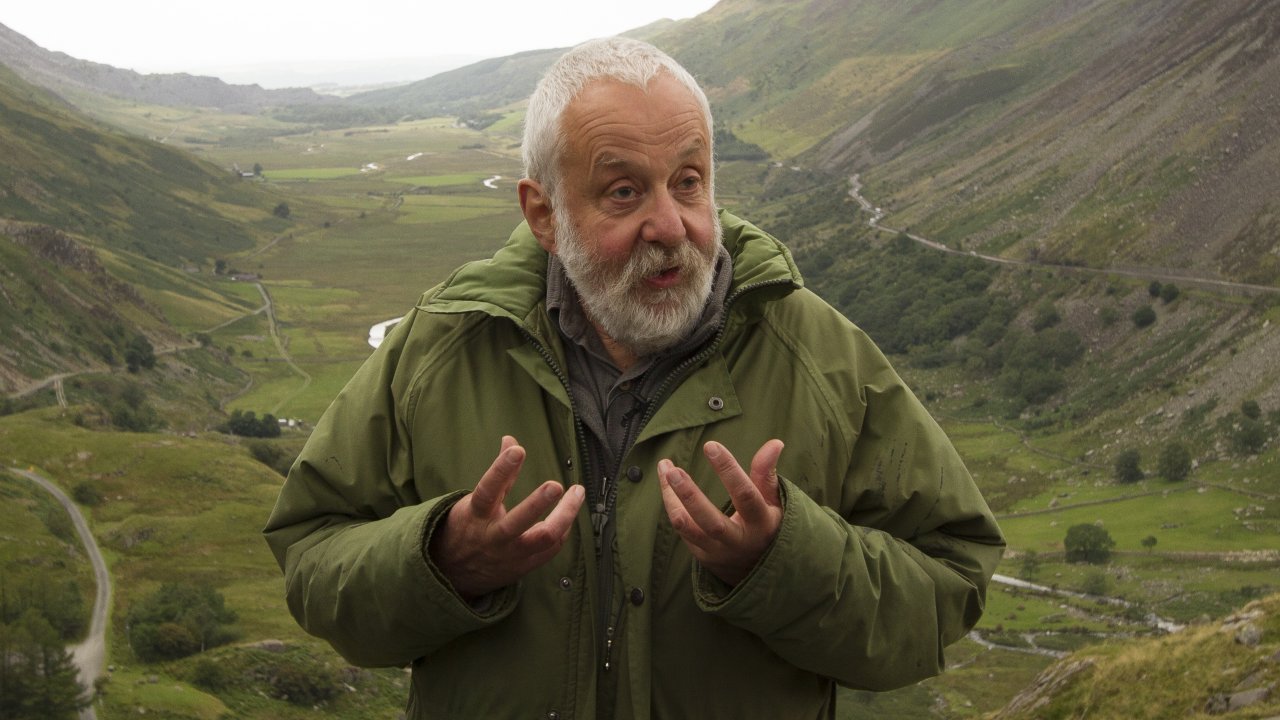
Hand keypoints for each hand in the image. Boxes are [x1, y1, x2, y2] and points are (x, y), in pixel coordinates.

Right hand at [430, 436, 584, 600]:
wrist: (455, 572)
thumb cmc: (469, 527)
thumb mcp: (475, 501)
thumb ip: (500, 474)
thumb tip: (510, 439)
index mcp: (476, 515)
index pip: (487, 490)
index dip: (501, 469)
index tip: (517, 450)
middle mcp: (493, 536)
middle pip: (518, 523)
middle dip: (538, 503)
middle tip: (556, 485)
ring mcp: (510, 554)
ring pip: (543, 538)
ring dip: (565, 516)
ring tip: (577, 493)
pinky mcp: (524, 566)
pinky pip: (550, 549)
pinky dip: (563, 530)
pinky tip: (569, 515)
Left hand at [658, 439, 784, 586]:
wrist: (756, 571)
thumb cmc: (766, 526)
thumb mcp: (773, 502)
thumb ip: (767, 473)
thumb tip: (775, 442)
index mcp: (760, 524)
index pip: (745, 496)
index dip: (729, 471)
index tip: (711, 446)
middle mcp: (737, 541)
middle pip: (711, 521)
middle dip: (690, 495)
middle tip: (673, 470)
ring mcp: (716, 551)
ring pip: (689, 527)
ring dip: (673, 499)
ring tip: (665, 469)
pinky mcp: (700, 554)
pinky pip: (681, 529)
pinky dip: (671, 504)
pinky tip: (665, 481)